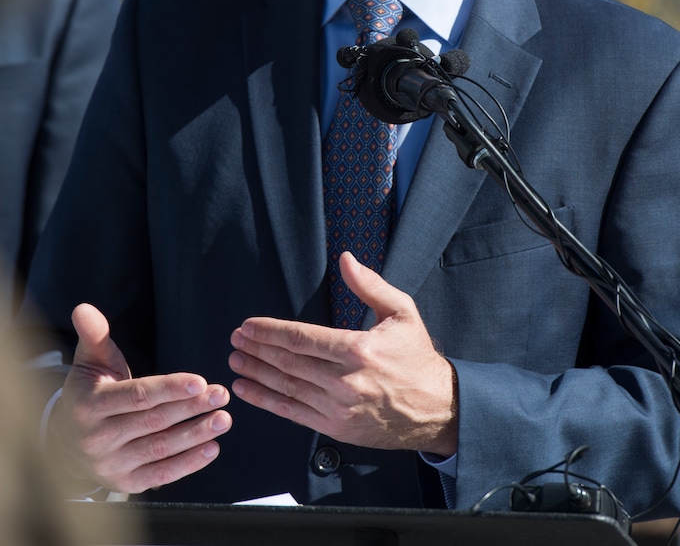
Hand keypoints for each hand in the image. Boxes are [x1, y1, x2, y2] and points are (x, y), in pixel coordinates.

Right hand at [49, 304, 232, 493]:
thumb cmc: (89, 392)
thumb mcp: (89, 362)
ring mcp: (111, 464)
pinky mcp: (125, 483)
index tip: (200, 381)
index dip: (170, 389)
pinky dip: (188, 463)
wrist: (66, 442)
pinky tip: (212, 447)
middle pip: (154, 421)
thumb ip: (94, 335)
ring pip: (161, 448)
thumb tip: (84, 308)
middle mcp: (98, 438)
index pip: (137, 396)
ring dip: (196, 434)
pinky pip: (161, 475)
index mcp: (90, 405)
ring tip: (224, 419)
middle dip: (191, 408)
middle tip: (222, 394)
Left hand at [229, 253, 456, 455]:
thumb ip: (370, 285)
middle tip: (235, 339)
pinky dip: (267, 401)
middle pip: (289, 362)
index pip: (302, 338)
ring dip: (256, 373)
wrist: (437, 409)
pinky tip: (248, 390)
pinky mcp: (336, 428)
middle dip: (257, 349)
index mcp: (358, 349)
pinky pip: (293, 413)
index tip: (248, 325)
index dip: (270, 332)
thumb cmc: (417, 357)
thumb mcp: (402, 312)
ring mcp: (338, 408)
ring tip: (235, 362)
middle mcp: (345, 381)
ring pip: (286, 387)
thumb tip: (346, 259)